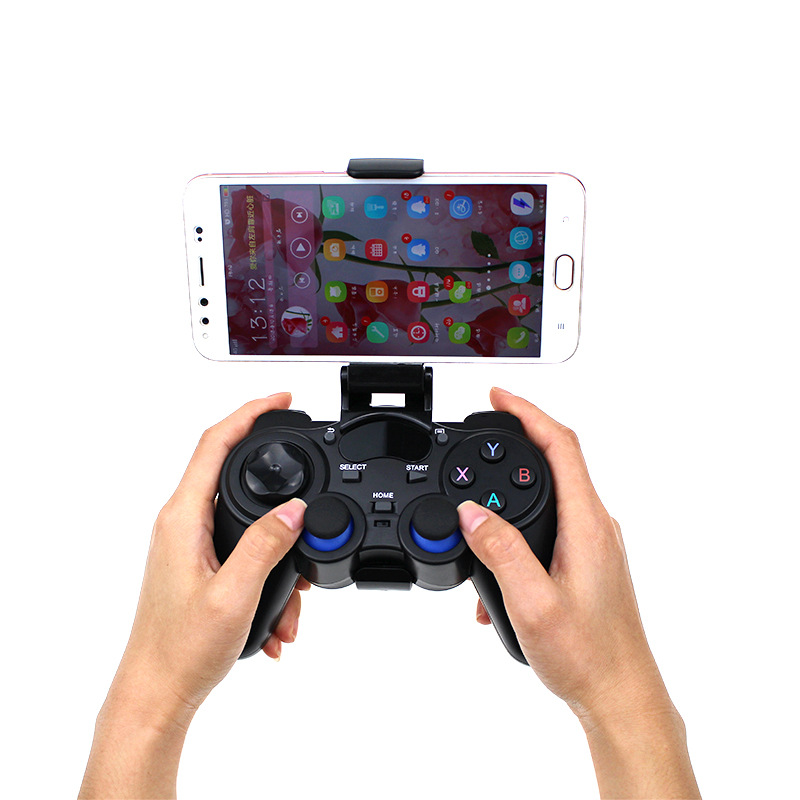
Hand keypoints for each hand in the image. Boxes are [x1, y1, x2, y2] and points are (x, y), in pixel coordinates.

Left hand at [80, 393, 307, 798]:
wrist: (158, 693)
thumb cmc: (180, 649)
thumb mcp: (234, 594)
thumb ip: (267, 544)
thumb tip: (294, 508)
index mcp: (183, 517)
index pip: (215, 443)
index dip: (250, 413)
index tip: (281, 400)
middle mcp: (183, 523)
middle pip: (235, 475)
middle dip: (280, 491)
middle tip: (309, 489)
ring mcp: (191, 544)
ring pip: (249, 523)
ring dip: (281, 556)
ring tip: (296, 599)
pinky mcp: (201, 565)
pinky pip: (246, 553)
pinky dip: (270, 578)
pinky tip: (278, 619)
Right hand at [458, 388, 699, 798]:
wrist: (619, 694)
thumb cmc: (589, 655)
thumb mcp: (532, 602)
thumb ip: (500, 551)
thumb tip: (471, 513)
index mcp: (587, 523)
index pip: (561, 445)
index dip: (528, 412)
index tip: (499, 398)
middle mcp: (596, 525)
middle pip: (556, 460)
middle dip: (516, 441)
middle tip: (483, 432)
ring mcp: (594, 543)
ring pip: (549, 497)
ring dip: (512, 496)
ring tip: (477, 516)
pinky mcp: (588, 560)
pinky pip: (550, 527)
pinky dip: (518, 532)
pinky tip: (494, 574)